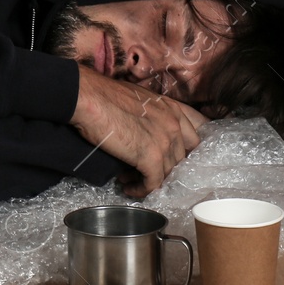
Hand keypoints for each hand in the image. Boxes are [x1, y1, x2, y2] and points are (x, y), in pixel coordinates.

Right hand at [68, 62, 209, 197]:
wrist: (89, 98)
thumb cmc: (105, 95)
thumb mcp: (139, 99)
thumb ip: (151, 114)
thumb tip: (144, 129)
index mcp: (173, 109)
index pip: (193, 138)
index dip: (183, 153)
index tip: (169, 161)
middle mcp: (174, 125)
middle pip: (180, 159)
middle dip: (164, 168)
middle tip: (144, 171)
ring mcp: (165, 141)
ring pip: (167, 173)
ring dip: (149, 180)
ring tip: (129, 180)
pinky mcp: (151, 157)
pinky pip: (153, 183)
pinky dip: (141, 189)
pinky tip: (128, 188)